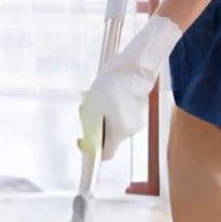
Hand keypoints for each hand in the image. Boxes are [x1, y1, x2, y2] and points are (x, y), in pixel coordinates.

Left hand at [77, 16, 181, 160]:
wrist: (133, 67)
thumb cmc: (113, 86)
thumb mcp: (93, 106)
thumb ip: (89, 126)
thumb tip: (86, 140)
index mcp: (120, 131)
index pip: (106, 154)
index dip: (92, 152)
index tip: (83, 142)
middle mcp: (130, 130)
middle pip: (109, 139)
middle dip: (96, 130)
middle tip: (87, 115)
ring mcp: (136, 121)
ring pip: (114, 127)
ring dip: (103, 119)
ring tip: (98, 101)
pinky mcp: (137, 111)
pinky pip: (120, 118)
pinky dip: (112, 112)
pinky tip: (108, 97)